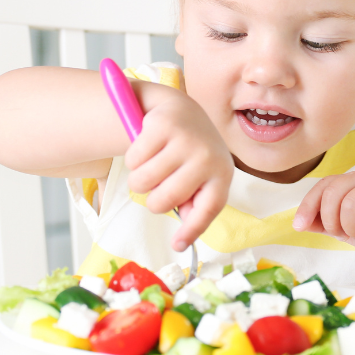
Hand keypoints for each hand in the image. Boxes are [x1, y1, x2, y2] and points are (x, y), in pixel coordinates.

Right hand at [124, 87, 233, 251]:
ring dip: (139, 180)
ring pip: (143, 182)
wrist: (181, 109)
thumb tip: (184, 239)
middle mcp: (208, 156)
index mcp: (222, 173)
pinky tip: (146, 147)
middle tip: (157, 186)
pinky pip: (133, 160)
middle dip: (153, 199)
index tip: (177, 246)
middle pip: (165, 200)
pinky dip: (133, 159)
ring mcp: (186, 139)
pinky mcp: (162, 125)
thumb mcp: (200, 176)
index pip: (208, 208)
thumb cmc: (190, 152)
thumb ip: (194, 203)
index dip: (192, 230)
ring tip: (151, 166)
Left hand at [293, 171, 354, 266]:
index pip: (323, 185)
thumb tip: (299, 223)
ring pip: (350, 206)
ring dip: (353, 229)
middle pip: (333, 194)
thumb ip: (322, 223)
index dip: (308, 205)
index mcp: (352, 180)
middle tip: (345, 234)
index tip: (299, 226)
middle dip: (333, 221)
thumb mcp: (344, 228)